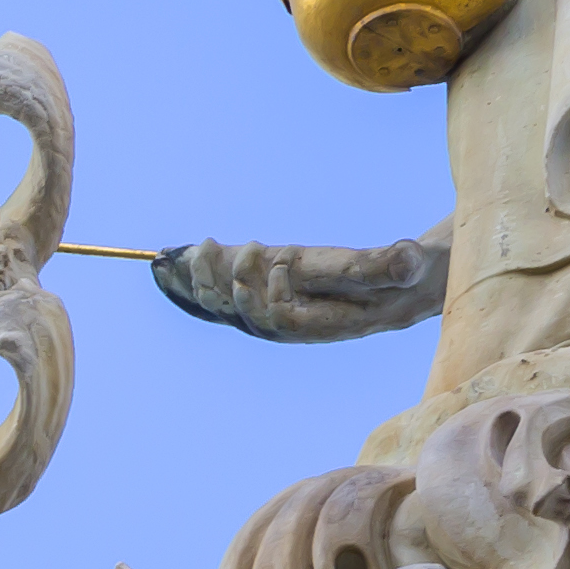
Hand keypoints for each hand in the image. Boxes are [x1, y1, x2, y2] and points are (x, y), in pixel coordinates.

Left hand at [154, 233, 448, 343]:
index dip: (269, 290)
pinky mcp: (256, 298)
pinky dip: (186, 282)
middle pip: (238, 312)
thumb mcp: (406, 267)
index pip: (277, 318)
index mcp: (316, 323)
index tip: (282, 255)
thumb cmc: (401, 276)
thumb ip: (398, 265)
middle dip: (223, 279)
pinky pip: (213, 297)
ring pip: (218, 305)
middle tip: (221, 243)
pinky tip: (162, 264)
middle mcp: (284, 325)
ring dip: (196, 277)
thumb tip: (405, 260)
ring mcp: (266, 314)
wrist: (396, 288)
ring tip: (182, 250)